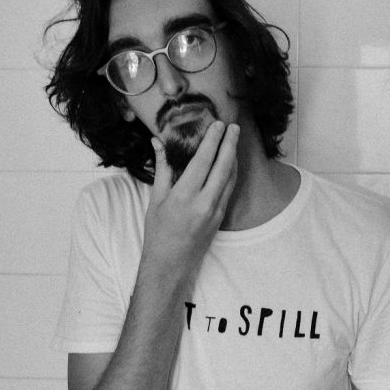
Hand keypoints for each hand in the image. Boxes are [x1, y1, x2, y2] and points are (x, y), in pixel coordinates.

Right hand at [141, 121, 239, 280]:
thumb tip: (158, 142)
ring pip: (230, 177)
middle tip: (234, 126)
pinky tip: (230, 162)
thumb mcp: (156, 199)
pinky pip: (230, 189)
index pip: (203, 161)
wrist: (171, 264)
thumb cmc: (158, 232)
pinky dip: (231, 173)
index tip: (218, 124)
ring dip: (233, 156)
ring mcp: (216, 211)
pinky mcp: (222, 217)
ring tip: (234, 139)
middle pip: (223, 166)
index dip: (213, 140)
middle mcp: (204, 202)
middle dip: (230, 143)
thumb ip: (162, 168)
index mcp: (184, 196)